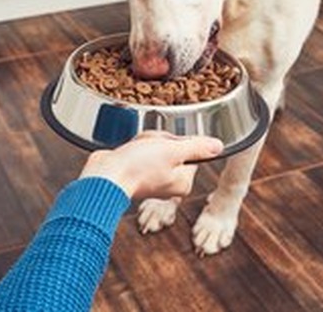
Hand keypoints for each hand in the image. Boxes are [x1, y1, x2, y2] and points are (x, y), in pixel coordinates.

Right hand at [78, 131, 223, 199]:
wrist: (104, 177)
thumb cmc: (137, 167)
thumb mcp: (172, 151)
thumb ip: (197, 147)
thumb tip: (219, 146)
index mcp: (183, 181)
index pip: (190, 149)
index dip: (176, 141)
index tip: (166, 146)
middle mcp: (169, 182)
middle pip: (173, 146)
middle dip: (159, 140)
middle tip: (149, 148)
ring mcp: (153, 177)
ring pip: (156, 145)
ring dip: (145, 141)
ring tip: (136, 149)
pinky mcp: (137, 171)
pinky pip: (141, 150)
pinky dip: (134, 147)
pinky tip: (128, 151)